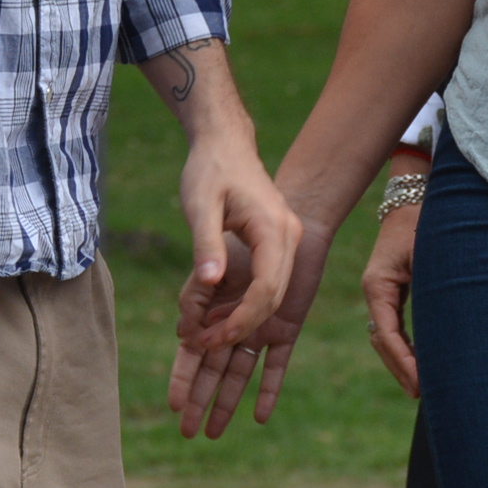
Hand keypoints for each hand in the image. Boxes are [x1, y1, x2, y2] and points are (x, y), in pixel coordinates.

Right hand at [169, 207, 333, 438]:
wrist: (284, 187)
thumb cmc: (232, 186)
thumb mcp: (214, 214)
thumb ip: (209, 246)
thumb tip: (206, 277)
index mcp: (211, 288)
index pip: (197, 331)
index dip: (193, 357)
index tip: (188, 366)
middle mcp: (232, 306)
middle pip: (212, 359)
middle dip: (197, 393)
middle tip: (182, 428)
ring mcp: (261, 316)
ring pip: (240, 365)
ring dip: (226, 398)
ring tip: (209, 433)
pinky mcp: (288, 320)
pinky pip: (278, 359)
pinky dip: (270, 385)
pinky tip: (260, 416)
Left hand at [178, 136, 301, 355]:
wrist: (225, 142)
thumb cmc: (210, 169)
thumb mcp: (200, 204)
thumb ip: (206, 244)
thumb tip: (209, 282)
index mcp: (273, 229)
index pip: (266, 287)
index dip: (241, 318)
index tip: (212, 338)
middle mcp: (287, 238)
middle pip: (272, 298)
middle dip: (241, 326)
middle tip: (204, 345)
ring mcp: (284, 241)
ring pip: (272, 295)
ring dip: (244, 319)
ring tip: (208, 337)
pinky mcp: (275, 243)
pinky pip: (267, 283)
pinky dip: (248, 304)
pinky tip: (222, 318)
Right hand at [360, 187, 421, 397]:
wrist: (418, 195)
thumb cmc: (428, 222)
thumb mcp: (432, 259)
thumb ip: (434, 295)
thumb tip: (446, 337)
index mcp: (377, 284)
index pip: (386, 334)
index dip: (403, 362)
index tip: (421, 384)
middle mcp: (375, 290)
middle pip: (381, 341)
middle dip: (401, 369)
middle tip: (422, 395)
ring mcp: (381, 290)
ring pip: (385, 336)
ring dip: (402, 361)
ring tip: (422, 388)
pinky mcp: (393, 288)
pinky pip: (393, 325)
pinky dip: (405, 346)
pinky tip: (422, 363)